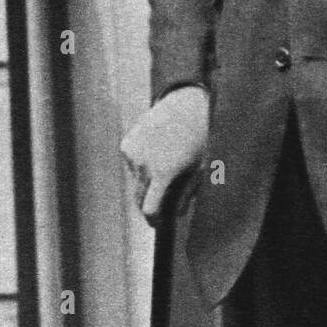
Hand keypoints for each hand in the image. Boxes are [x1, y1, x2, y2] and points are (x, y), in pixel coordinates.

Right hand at [120, 85, 208, 225]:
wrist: (185, 104)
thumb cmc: (198, 138)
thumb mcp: (199, 168)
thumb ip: (186, 194)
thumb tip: (176, 214)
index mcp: (163, 173)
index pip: (149, 209)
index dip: (153, 219)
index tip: (157, 222)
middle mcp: (143, 165)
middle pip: (139, 198)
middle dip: (150, 202)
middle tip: (163, 200)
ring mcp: (132, 154)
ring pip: (137, 180)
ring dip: (148, 180)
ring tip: (166, 161)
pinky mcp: (126, 145)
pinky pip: (133, 165)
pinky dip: (142, 164)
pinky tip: (156, 149)